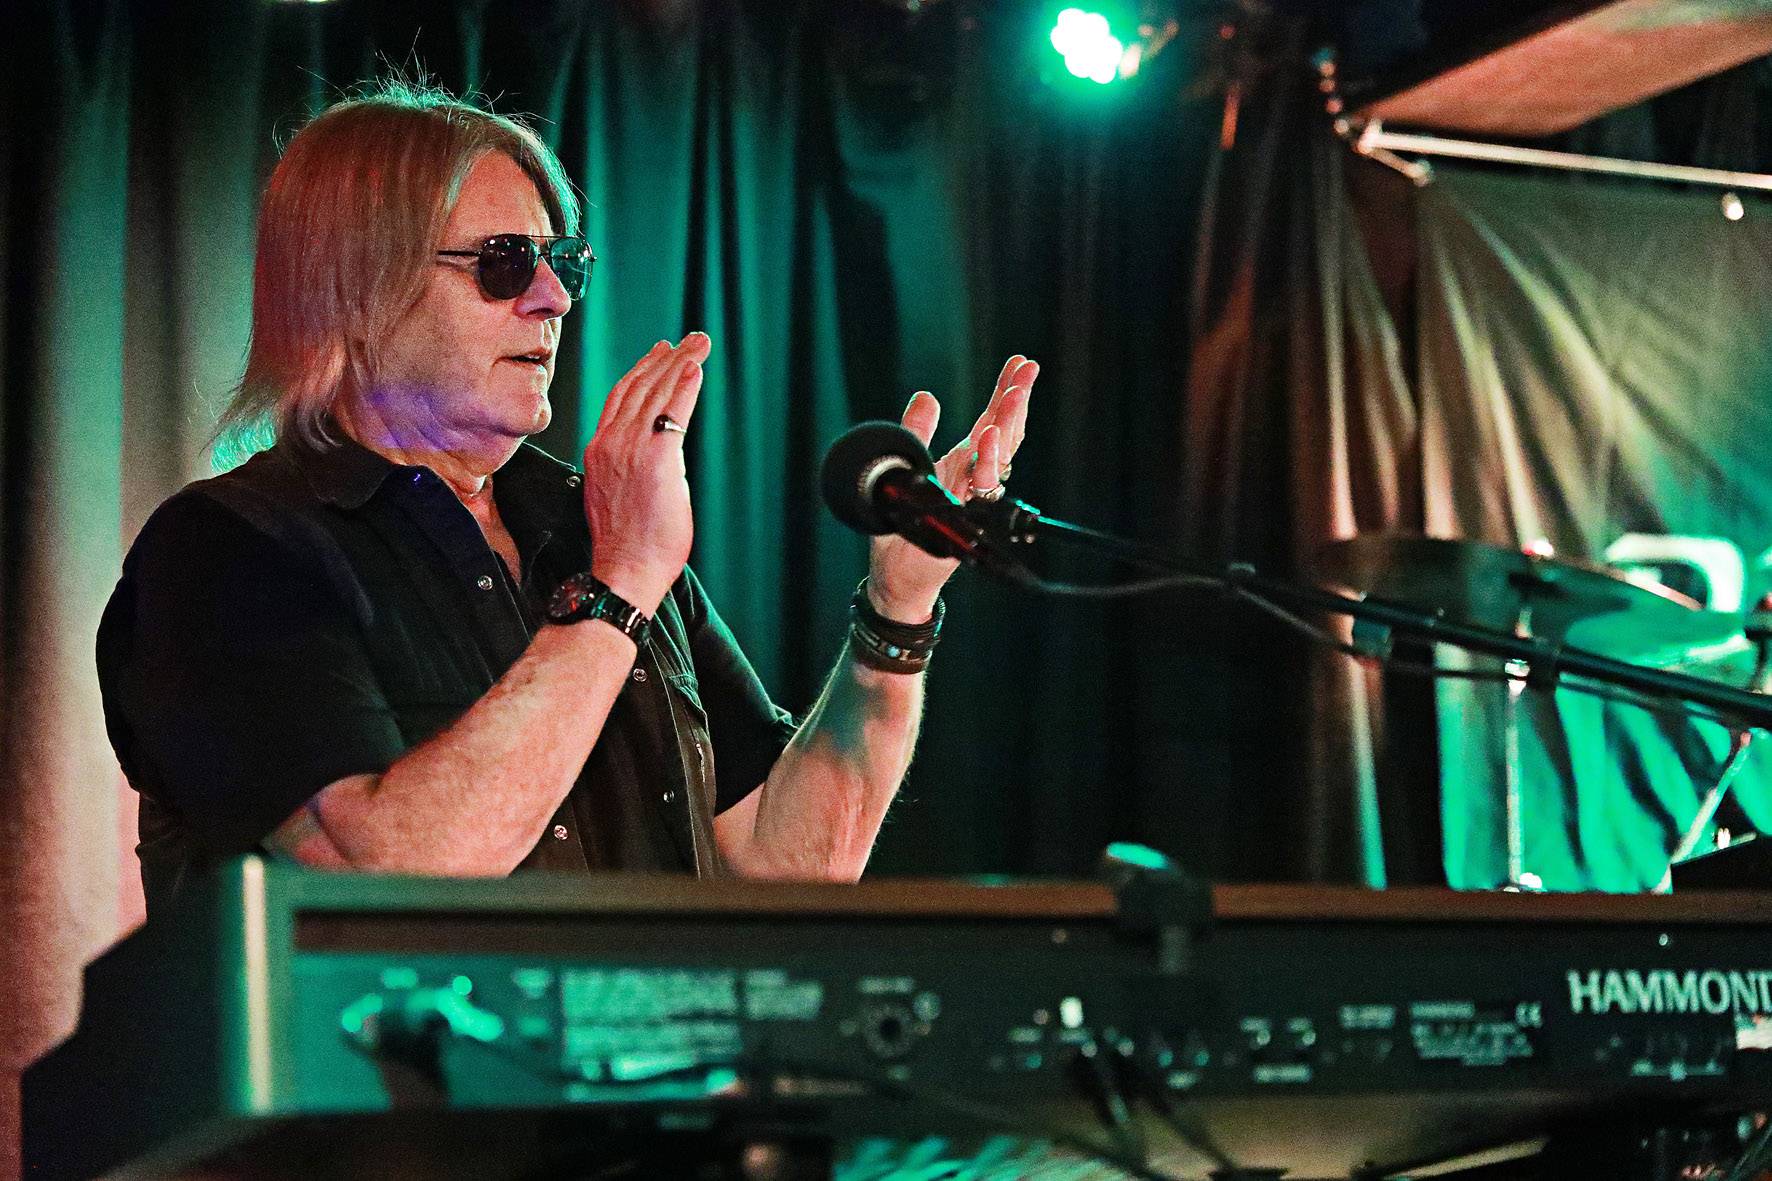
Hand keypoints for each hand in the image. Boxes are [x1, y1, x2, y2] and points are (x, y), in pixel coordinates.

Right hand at [581, 332, 710, 611]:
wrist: (621, 570)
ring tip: (699, 343)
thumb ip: (634, 469)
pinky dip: (684, 387)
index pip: (620, 397)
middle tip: (690, 339)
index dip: (641, 371)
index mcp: (599, 450)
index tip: (659, 353)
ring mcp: (630, 449)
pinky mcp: (655, 460)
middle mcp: (610, 442)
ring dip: (680, 363)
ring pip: (656, 392)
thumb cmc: (625, 547)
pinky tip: (696, 369)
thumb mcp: (617, 496)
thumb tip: (662, 461)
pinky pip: (671, 413)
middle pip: (639, 386)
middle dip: (666, 358)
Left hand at [866, 355, 1038, 621]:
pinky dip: (987, 463)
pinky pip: (981, 489)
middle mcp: (971, 478)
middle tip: (1027, 370)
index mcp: (961, 461)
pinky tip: (990, 438)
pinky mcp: (963, 517)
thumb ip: (917, 431)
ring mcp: (970, 498)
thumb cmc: (902, 524)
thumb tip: (927, 395)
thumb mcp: (904, 466)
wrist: (894, 572)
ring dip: (1005, 427)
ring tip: (1010, 397)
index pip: (990, 421)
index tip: (1021, 362)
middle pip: (1003, 434)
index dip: (1005, 391)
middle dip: (1015, 401)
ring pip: (997, 459)